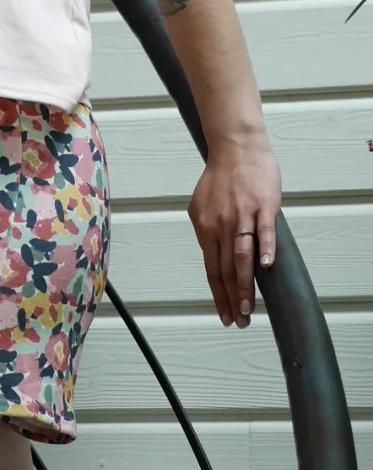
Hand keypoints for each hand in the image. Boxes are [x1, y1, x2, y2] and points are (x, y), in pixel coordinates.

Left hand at [187, 143, 281, 328]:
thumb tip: (211, 254)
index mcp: (205, 226)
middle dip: (232, 298)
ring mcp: (242, 215)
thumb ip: (206, 231)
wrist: (237, 148)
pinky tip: (267, 268)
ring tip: (249, 308)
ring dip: (246, 285)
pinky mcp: (262, 205)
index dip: (218, 294)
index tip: (224, 316)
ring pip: (242, 256)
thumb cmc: (221, 177)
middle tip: (239, 321)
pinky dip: (265, 250)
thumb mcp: (202, 205)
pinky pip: (263, 231)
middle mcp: (220, 224)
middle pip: (226, 268)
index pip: (211, 268)